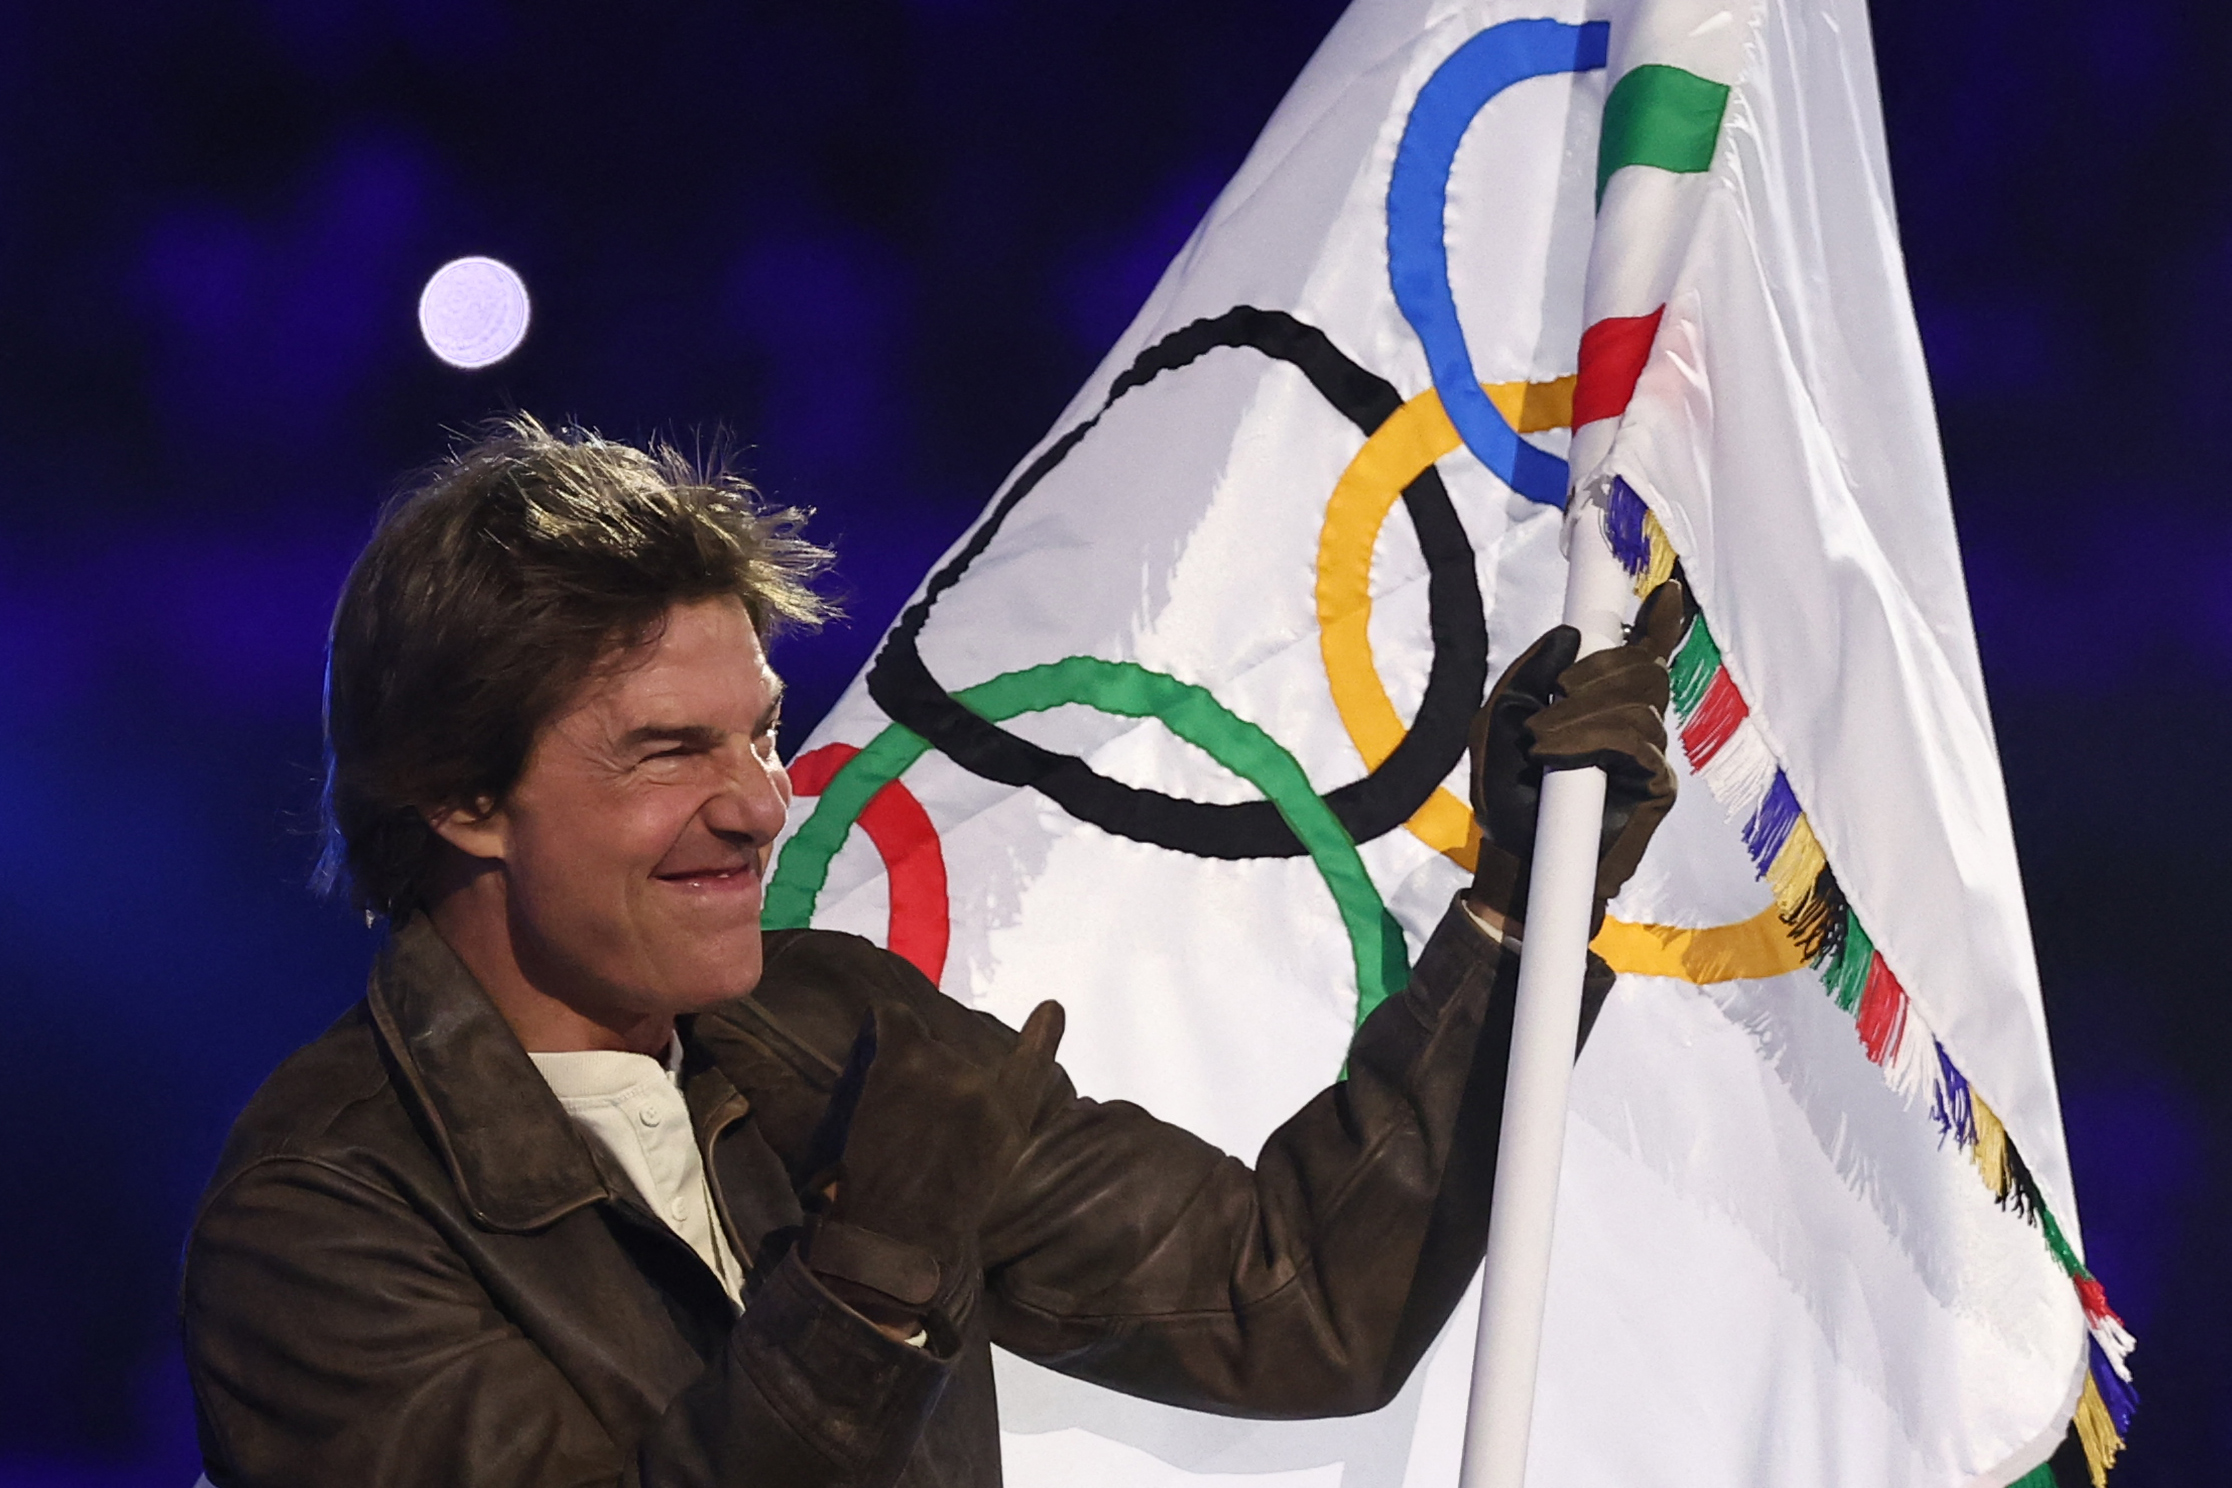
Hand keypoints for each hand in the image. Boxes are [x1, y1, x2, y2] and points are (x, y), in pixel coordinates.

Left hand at [799, 1000, 1064, 1339]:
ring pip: (921, 1052)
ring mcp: (945, 1072)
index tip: (1051, 1008)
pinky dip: (889, 1021)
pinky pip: (895, 1021)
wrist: (896, 1239)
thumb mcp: (986, 1173)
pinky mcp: (904, 1062)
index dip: (1042, 1035)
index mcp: (1011, 1119)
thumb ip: (989, 1128)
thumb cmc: (936, 1218)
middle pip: (956, 1062)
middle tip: (910, 1130)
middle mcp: (985, 1089)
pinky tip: (883, 1021)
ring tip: (888, 1123)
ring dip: (904, 1077)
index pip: (1032, 1066)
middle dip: (933, 1087)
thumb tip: (976, 1098)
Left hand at [1467, 580, 1683, 931]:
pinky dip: (1592, 739)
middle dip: (1600, 669)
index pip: (1642, 655)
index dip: (1660, 624)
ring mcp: (1649, 754)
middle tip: (1558, 691)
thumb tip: (1569, 634)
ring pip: (1638, 704)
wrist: (1514, 855)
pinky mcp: (1656, 787)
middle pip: (1646, 669)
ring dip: (1581, 714)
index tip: (1666, 593)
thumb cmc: (1508, 790)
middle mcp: (1634, 721)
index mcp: (1601, 701)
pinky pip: (1637, 743)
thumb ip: (1527, 674)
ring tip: (1538, 741)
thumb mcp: (1498, 720)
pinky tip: (1555, 754)